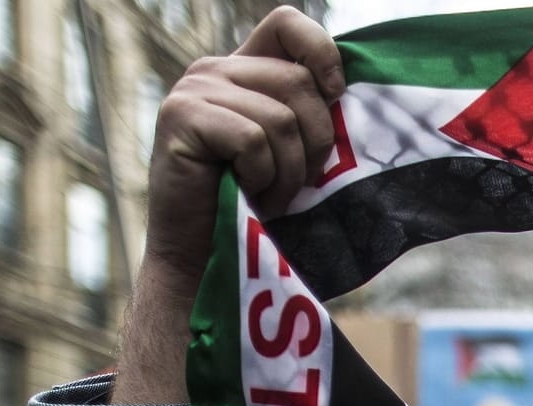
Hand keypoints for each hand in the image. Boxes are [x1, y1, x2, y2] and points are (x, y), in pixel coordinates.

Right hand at [147, 6, 342, 281]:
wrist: (204, 254)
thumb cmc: (256, 206)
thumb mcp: (290, 149)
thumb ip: (307, 111)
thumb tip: (351, 92)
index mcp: (244, 69)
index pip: (288, 25)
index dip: (322, 53)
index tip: (337, 96)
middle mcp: (214, 69)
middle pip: (298, 82)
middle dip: (313, 142)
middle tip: (296, 181)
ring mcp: (193, 90)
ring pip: (281, 118)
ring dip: (288, 171)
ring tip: (269, 194)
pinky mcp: (181, 117)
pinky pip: (254, 140)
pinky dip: (264, 178)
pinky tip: (249, 194)